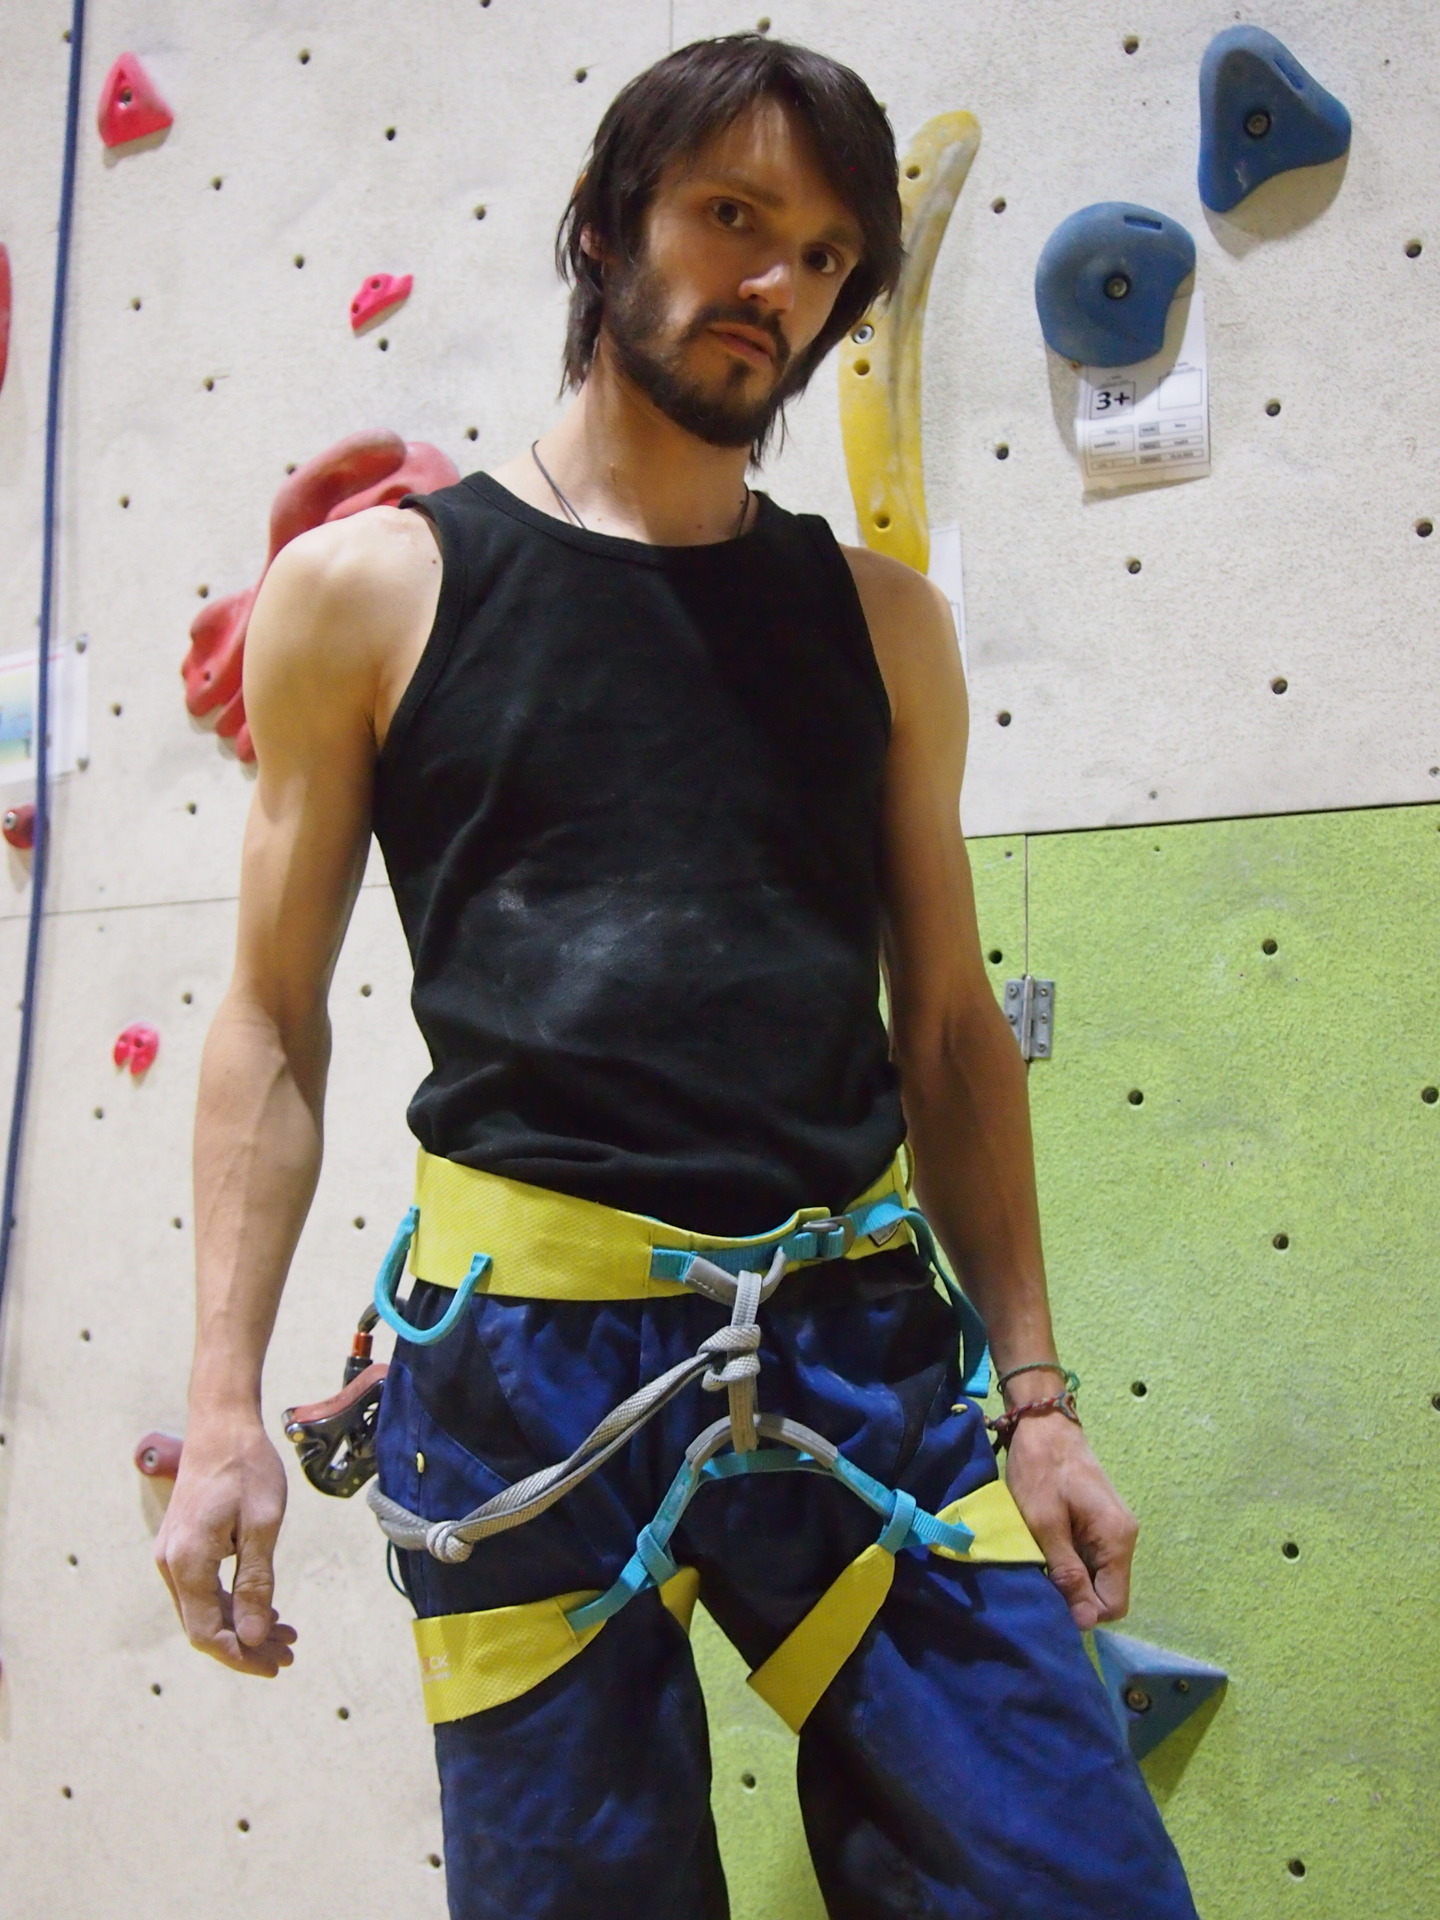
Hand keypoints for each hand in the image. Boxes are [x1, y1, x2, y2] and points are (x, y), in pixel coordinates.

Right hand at [155, 1415, 297, 1675]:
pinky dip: (233, 1602)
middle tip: (288, 1654)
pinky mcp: (183, 1545)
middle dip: (246, 1645)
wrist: (222, 1425)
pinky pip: (204, 1588)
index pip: (207, 1632)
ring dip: (242, 1625)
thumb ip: (255, 1583)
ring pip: (205, 1609)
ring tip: (285, 1635)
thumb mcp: (262, 1525)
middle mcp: (172, 1564)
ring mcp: (173, 1555)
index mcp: (188, 1562)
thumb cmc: (247, 1468)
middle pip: (204, 1625)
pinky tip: (264, 1608)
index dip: (240, 1656)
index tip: (275, 1666)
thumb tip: (250, 1637)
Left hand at [1002, 1411, 1137, 1630]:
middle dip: (1076, 1593)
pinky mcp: (1101, 1520)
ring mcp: (1114, 1528)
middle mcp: (1124, 1537)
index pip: (1114, 1604)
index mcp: (1118, 1539)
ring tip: (1042, 1558)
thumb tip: (1087, 1622)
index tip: (1051, 1596)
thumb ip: (1068, 1573)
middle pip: (1106, 1590)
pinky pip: (1091, 1556)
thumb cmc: (1040, 1470)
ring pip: (1097, 1574)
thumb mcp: (1046, 1525)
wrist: (1043, 1424)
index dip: (1084, 1610)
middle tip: (1041, 1575)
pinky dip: (1071, 1558)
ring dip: (1071, 1575)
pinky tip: (1048, 1545)